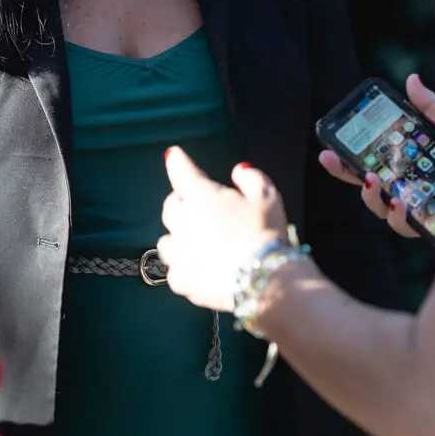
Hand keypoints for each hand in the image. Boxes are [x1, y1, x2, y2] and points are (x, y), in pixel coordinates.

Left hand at [156, 147, 288, 311]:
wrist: (264, 280)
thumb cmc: (266, 232)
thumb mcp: (268, 197)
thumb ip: (252, 178)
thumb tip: (238, 170)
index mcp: (201, 196)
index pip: (181, 171)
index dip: (177, 161)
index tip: (173, 155)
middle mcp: (183, 222)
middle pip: (170, 207)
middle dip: (180, 203)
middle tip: (195, 207)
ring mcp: (179, 253)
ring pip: (166, 241)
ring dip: (177, 237)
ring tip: (192, 242)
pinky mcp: (181, 280)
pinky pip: (174, 271)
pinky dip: (183, 268)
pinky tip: (196, 270)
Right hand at [320, 74, 434, 238]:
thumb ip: (431, 108)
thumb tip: (412, 80)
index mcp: (409, 164)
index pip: (370, 161)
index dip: (346, 156)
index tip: (329, 146)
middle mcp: (408, 187)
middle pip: (366, 184)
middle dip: (343, 172)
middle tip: (328, 158)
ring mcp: (417, 208)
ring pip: (379, 208)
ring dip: (368, 195)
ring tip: (373, 180)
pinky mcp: (430, 226)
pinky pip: (404, 227)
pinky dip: (398, 216)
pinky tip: (401, 202)